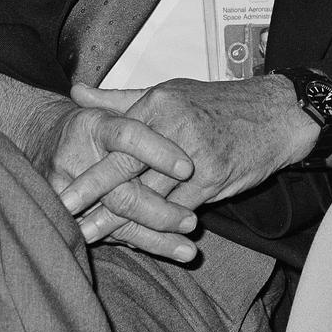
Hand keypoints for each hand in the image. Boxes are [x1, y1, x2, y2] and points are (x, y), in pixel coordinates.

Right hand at [0, 61, 197, 259]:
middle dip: (159, 210)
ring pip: (117, 221)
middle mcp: (76, 159)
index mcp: (93, 125)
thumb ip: (137, 107)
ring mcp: (66, 192)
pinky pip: (107, 234)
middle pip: (121, 192)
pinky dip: (140, 242)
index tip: (187, 168)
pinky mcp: (64, 216)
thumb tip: (169, 109)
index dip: (157, 152)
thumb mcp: (110, 109)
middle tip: (192, 221)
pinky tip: (168, 252)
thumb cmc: (89, 126)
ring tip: (188, 250)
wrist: (40, 139)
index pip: (128, 137)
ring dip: (155, 238)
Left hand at [63, 77, 317, 241]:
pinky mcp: (213, 179)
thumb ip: (120, 99)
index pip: (114, 139)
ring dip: (117, 219)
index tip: (56, 184)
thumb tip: (75, 91)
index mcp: (158, 104)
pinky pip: (178, 209)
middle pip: (124, 167)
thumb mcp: (169, 91)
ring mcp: (194, 156)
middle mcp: (173, 128)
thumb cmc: (218, 104)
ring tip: (88, 235)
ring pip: (149, 194)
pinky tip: (136, 240)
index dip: (86, 165)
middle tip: (61, 214)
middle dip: (89, 194)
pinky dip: (156, 226)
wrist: (275, 114)